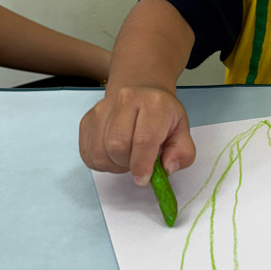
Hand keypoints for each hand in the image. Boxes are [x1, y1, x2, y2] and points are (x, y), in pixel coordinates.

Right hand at [79, 85, 194, 184]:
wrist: (141, 91)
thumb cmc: (162, 114)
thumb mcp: (182, 130)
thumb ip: (182, 152)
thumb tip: (167, 168)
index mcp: (154, 104)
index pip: (143, 140)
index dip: (142, 165)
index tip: (144, 179)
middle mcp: (125, 100)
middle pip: (117, 146)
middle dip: (127, 165)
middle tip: (138, 163)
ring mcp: (102, 108)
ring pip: (99, 152)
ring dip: (113, 165)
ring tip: (126, 158)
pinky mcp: (88, 119)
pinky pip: (87, 153)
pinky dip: (100, 163)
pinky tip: (113, 156)